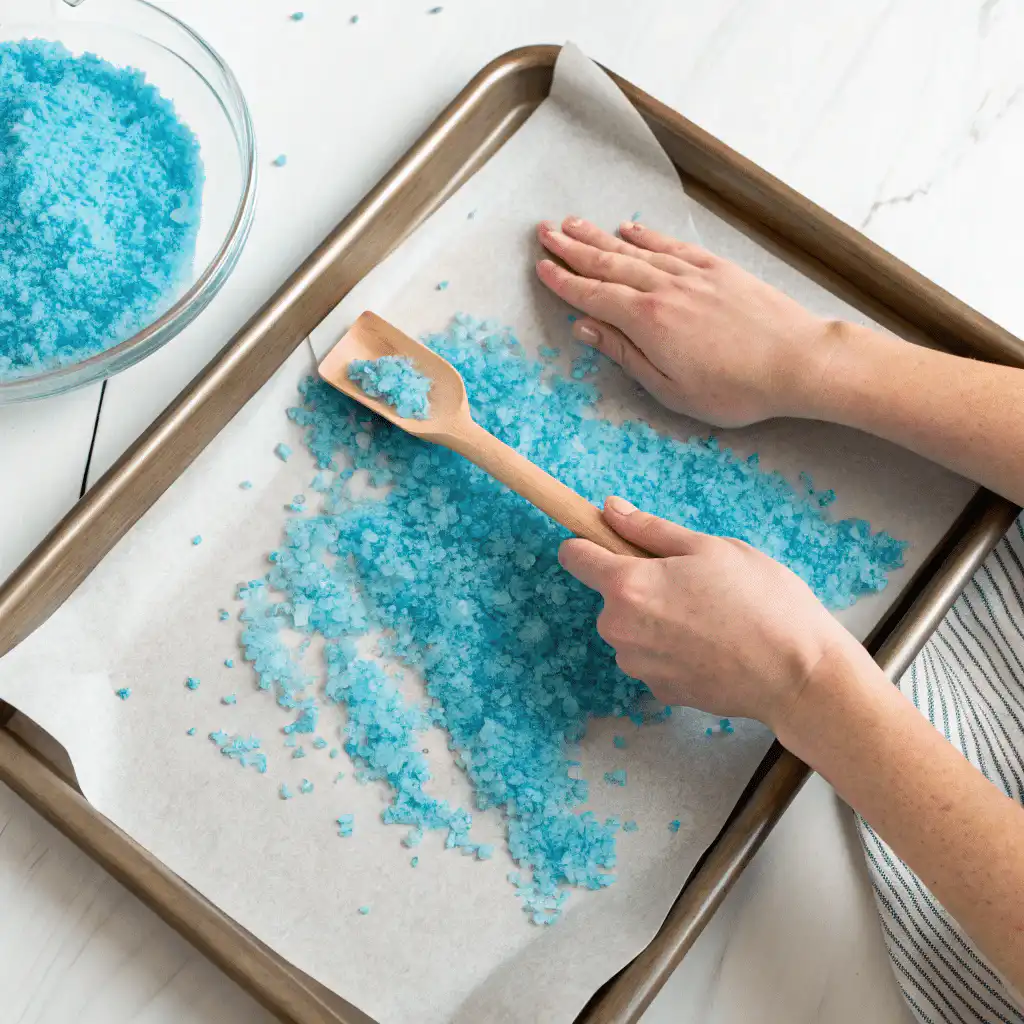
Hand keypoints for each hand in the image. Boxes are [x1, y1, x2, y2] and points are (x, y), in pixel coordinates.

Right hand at [535, 217, 837, 426]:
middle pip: (608, 264)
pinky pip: (671, 246)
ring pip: (635, 250)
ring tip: (574, 224)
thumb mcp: (669, 388)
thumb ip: (624, 354)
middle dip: (573, 248)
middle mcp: (664, 289)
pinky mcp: (718, 268)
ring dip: (601, 237)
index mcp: (647, 321)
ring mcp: (692, 274)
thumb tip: (586, 328)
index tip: (541, 267)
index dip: (564, 281)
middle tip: (545, 232)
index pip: (593, 295)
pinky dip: (647, 237)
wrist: (797, 361)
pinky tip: (630, 230)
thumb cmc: (735, 388)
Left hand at [561, 496, 860, 732]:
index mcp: (627, 585)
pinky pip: (654, 659)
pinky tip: (714, 647)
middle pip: (611, 596)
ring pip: (633, 629)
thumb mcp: (709, 548)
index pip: (574, 556)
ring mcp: (637, 665)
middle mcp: (619, 629)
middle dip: (641, 585)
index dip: (590, 542)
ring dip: (658, 620)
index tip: (611, 540)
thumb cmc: (761, 601)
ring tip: (711, 617)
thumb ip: (650, 530)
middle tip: (693, 582)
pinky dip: (674, 651)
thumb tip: (609, 509)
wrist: (797, 674)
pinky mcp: (659, 691)